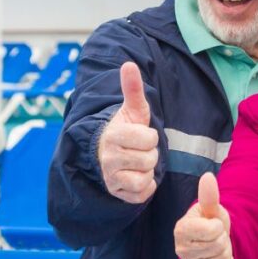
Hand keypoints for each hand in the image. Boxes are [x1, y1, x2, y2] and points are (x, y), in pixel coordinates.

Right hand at [98, 62, 159, 202]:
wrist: (107, 153)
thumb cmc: (126, 129)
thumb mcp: (132, 109)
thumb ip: (132, 88)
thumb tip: (129, 64)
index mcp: (113, 135)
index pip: (148, 139)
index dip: (150, 137)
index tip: (141, 135)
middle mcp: (108, 158)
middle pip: (149, 159)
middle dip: (150, 154)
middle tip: (140, 150)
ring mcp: (111, 178)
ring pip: (145, 177)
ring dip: (148, 170)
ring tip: (139, 162)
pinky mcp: (117, 193)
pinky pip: (142, 194)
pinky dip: (146, 186)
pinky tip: (138, 176)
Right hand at [174, 173, 233, 258]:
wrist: (209, 242)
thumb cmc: (209, 222)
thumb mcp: (211, 209)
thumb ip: (209, 196)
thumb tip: (207, 176)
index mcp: (181, 229)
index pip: (212, 230)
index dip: (218, 226)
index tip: (212, 224)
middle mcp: (181, 249)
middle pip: (218, 245)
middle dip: (222, 239)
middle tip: (216, 236)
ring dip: (225, 251)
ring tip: (217, 245)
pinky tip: (217, 258)